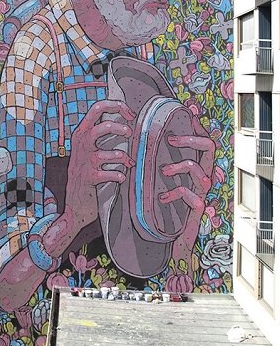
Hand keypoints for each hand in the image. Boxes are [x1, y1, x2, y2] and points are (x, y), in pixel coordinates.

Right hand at [64, 99, 136, 229]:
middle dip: (121, 129)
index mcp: (81, 133)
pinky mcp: (91, 178)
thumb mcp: (85, 147)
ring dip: (124, 158)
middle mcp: (82, 144)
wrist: (74, 199)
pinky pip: (113, 174)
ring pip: (113, 153)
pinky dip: (120, 176)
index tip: (130, 114)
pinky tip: (121, 178)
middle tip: (129, 135)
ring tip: (128, 163)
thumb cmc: (84, 170)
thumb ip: (97, 131)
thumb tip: (122, 116)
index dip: (117, 106)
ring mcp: (86, 161)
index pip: (97, 108)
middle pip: (104, 126)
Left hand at [160, 115, 214, 265]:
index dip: (195, 123)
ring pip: (199, 169)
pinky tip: (163, 198)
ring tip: (163, 171)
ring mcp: (199, 189)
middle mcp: (199, 173)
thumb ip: (149, 156)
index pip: (200, 137)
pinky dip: (176, 194)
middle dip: (192, 139)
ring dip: (180, 166)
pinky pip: (193, 195)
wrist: (162, 235)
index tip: (184, 110)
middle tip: (171, 139)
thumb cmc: (154, 201)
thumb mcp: (150, 174)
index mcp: (189, 162)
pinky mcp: (195, 206)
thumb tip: (135, 132)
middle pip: (210, 146)